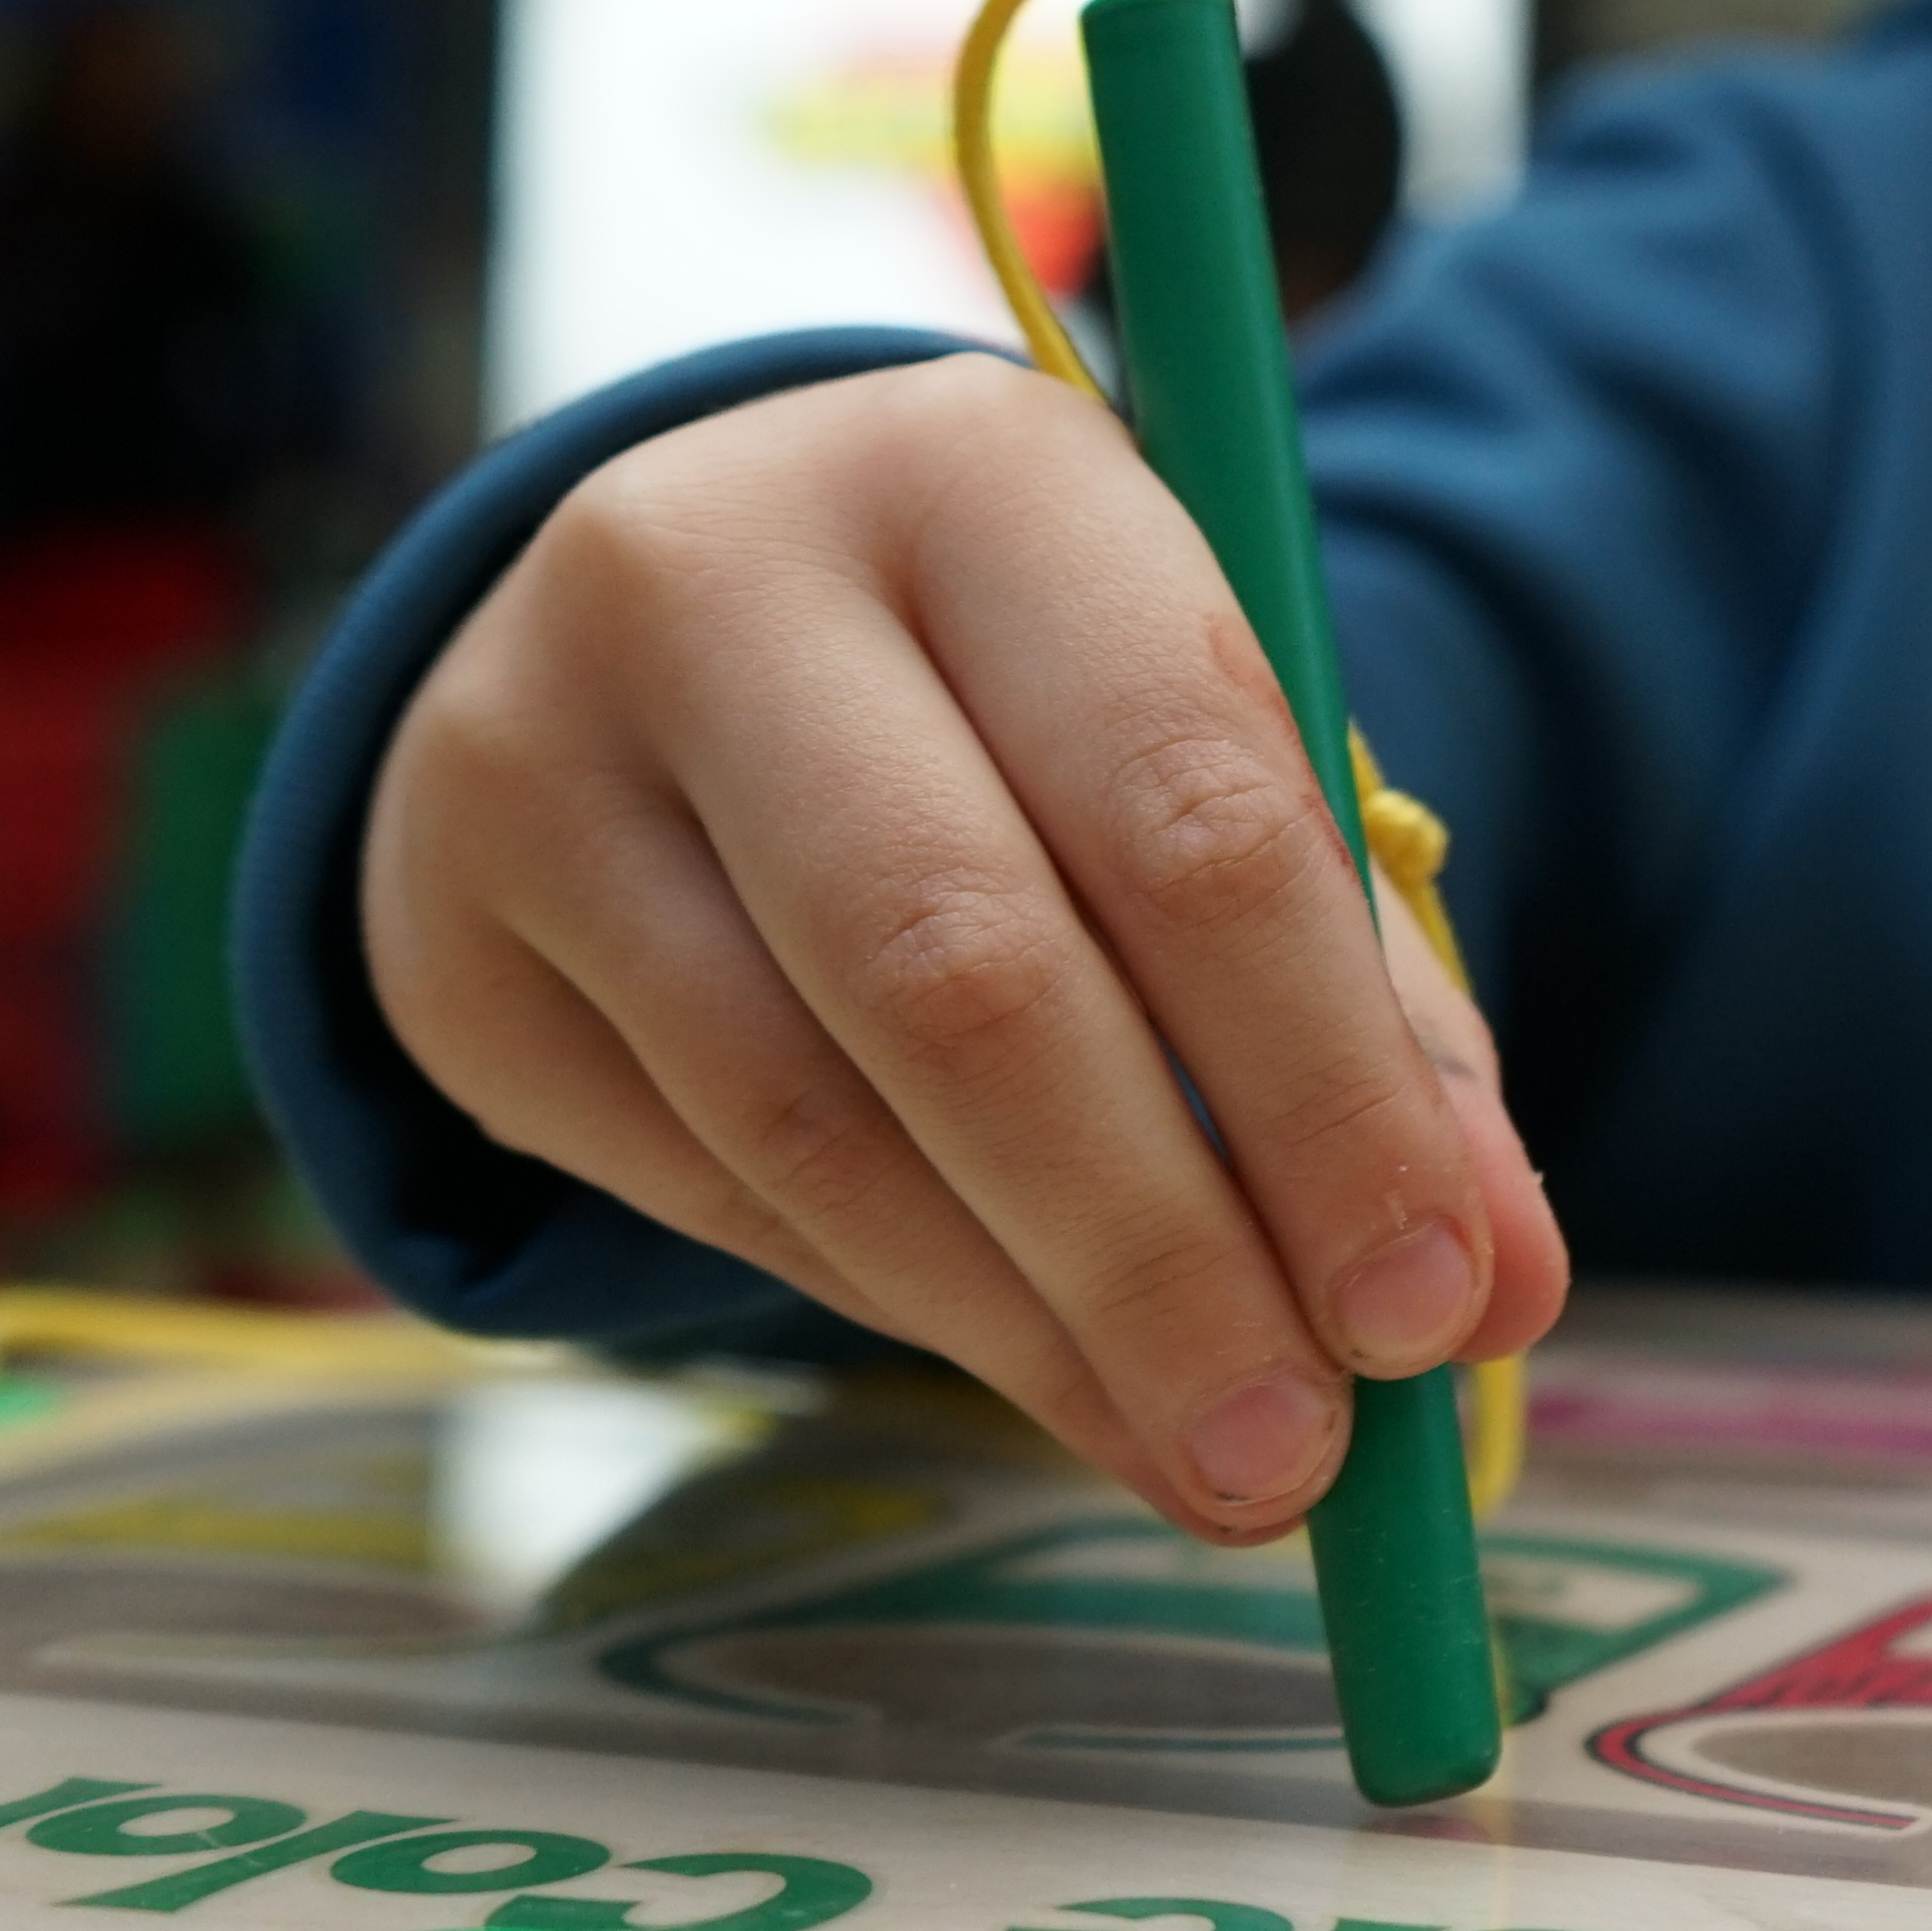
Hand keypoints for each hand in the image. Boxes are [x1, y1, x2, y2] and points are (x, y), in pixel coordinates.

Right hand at [363, 356, 1568, 1539]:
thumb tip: (1483, 1285)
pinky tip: (1040, 1367)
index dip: (1321, 1080)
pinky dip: (903, 1302)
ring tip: (1209, 1458)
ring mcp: (536, 757)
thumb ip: (1360, 999)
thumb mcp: (1198, 746)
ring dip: (1034, 1329)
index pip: (1180, 799)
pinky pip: (704, 1185)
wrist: (662, 613)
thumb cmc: (1013, 693)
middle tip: (1306, 1451)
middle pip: (967, 970)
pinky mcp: (448, 946)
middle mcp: (714, 579)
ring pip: (810, 1115)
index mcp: (974, 472)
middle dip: (1164, 1249)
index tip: (1434, 1301)